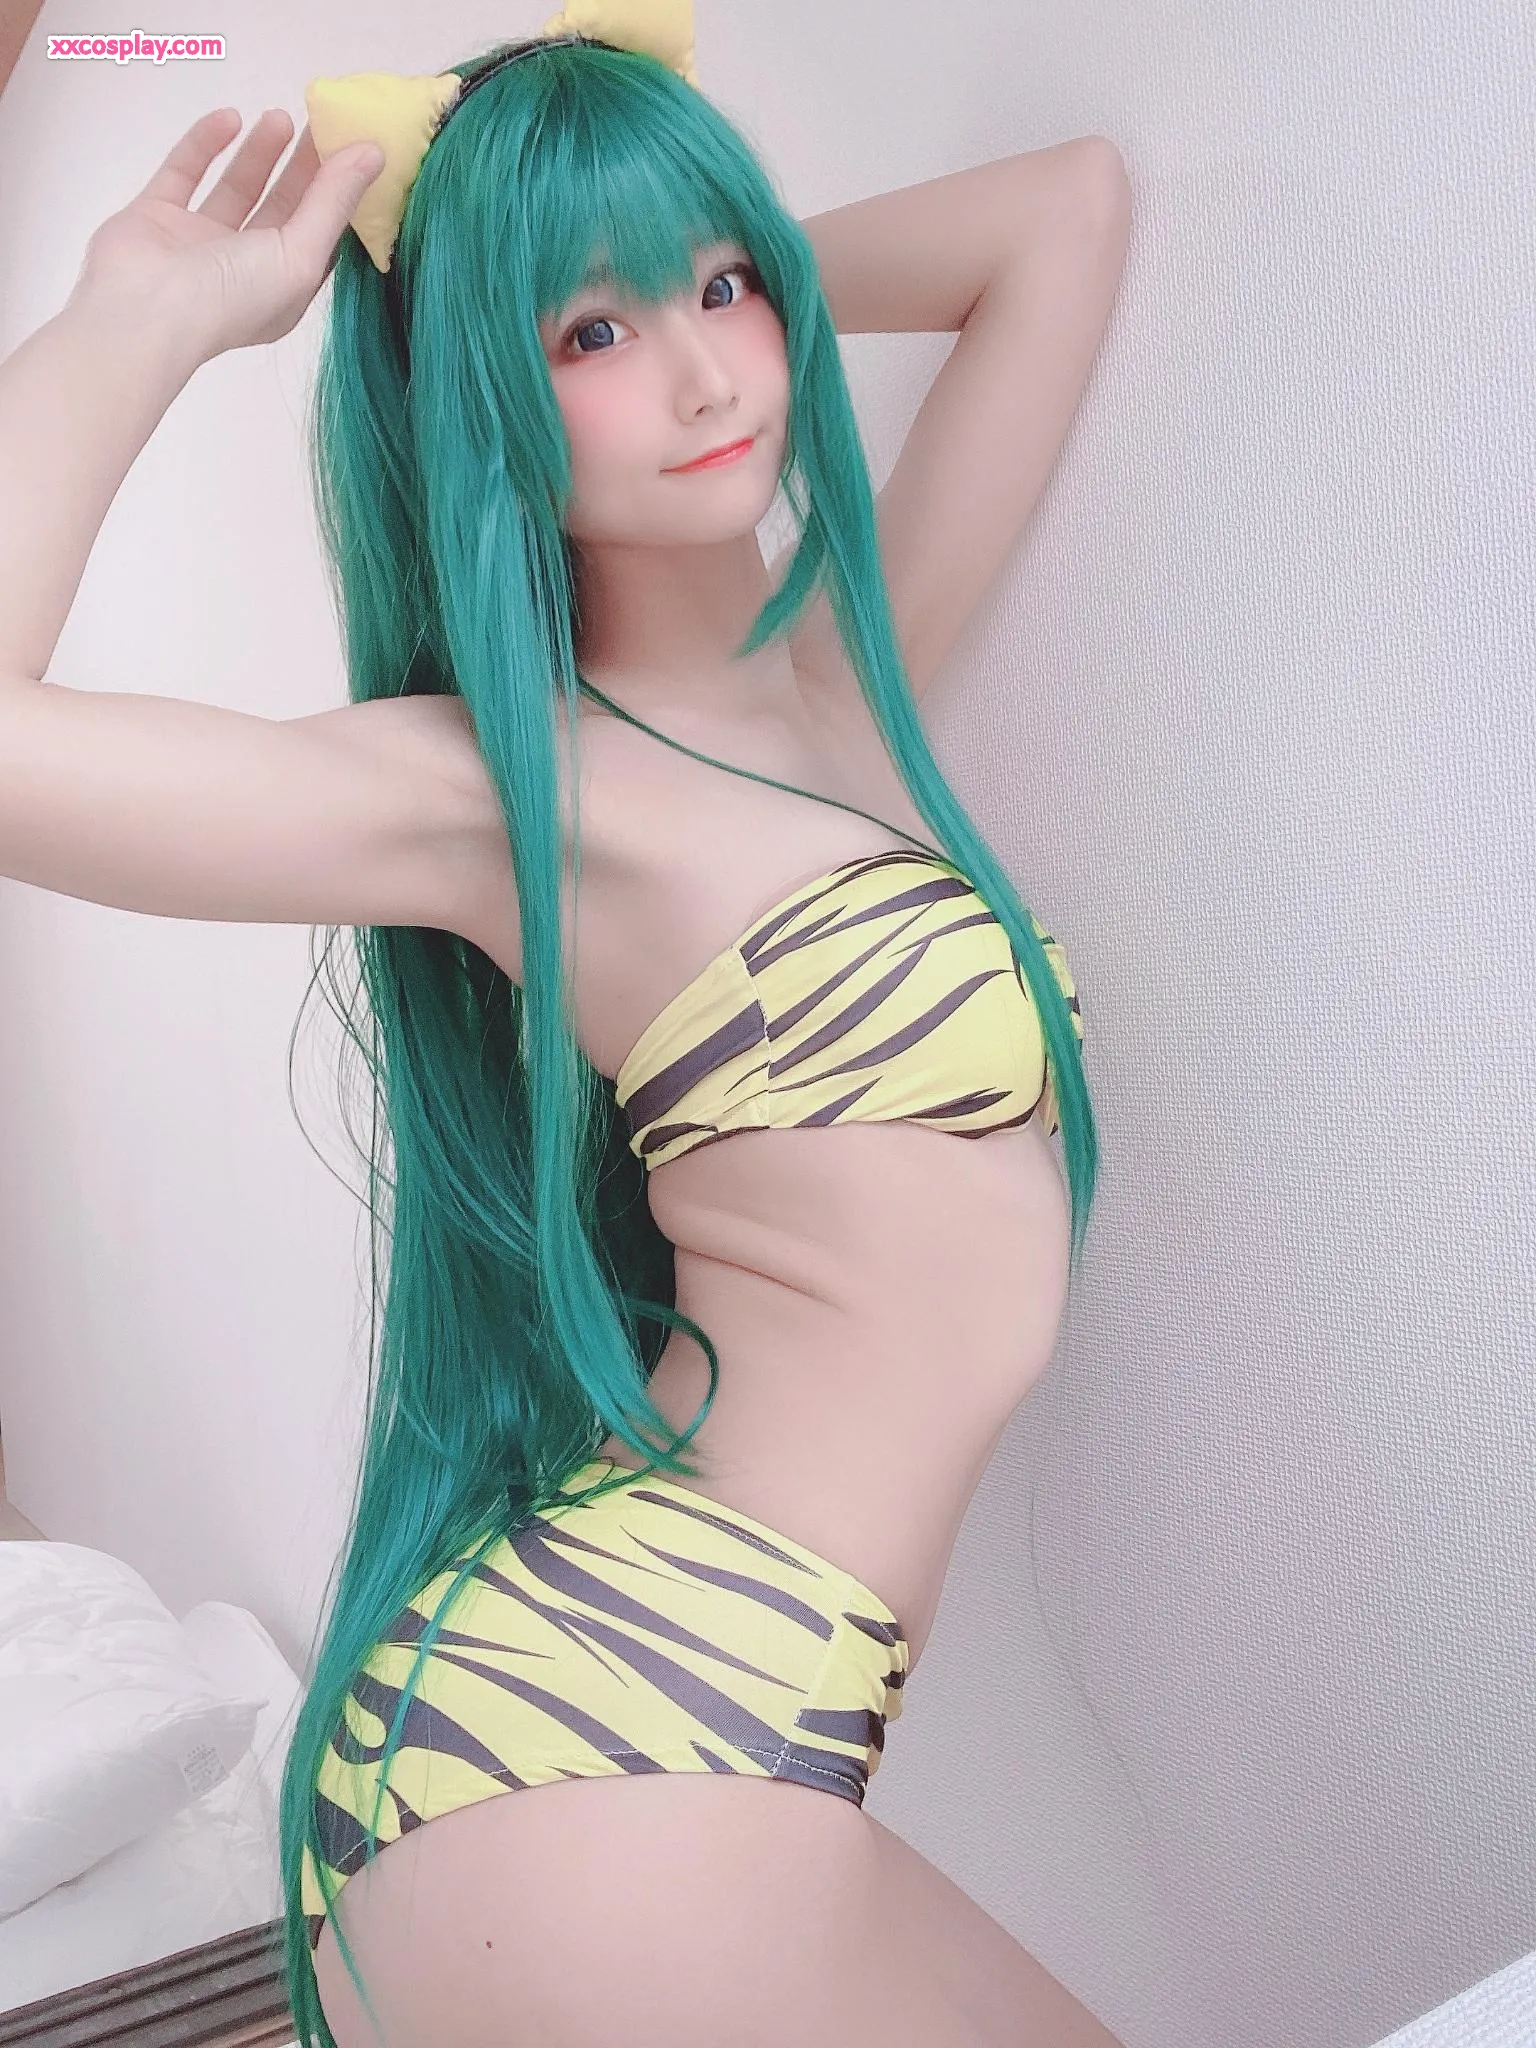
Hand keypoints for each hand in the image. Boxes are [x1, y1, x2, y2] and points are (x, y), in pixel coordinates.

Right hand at [68, 107, 384, 362]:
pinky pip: (185, 173)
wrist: (142, 312)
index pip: (319, 237)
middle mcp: (244, 269)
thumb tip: (373, 152)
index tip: (353, 152)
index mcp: (283, 290)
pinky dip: (205, 145)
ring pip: (236, 189)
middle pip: (281, 208)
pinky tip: (228, 117)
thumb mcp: (300, 254)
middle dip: (302, 167)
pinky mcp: (157, 217)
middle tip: (320, 122)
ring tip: (280, 116)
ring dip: (259, 153)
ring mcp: (198, 243)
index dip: (337, 196)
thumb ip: (334, 202)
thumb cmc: (231, 297)